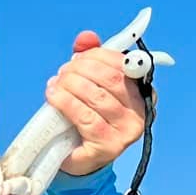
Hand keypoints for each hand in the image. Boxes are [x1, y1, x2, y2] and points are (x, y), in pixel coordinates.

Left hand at [47, 29, 146, 177]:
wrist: (79, 156)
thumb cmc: (87, 117)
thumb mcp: (90, 85)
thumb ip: (90, 59)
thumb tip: (86, 37)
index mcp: (142, 91)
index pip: (125, 65)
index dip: (99, 55)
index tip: (78, 56)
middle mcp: (140, 111)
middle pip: (112, 80)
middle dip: (82, 70)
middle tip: (63, 71)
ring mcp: (127, 131)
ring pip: (98, 98)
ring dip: (71, 85)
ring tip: (56, 84)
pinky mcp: (109, 146)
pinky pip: (86, 118)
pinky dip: (66, 103)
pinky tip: (53, 97)